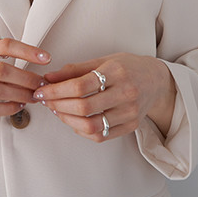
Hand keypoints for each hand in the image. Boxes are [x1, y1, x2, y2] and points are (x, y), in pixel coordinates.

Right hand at [0, 42, 50, 134]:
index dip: (26, 50)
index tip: (45, 58)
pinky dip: (9, 108)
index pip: (3, 45)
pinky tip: (19, 106)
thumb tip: (38, 60)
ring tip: (33, 97)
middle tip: (41, 84)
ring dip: (20, 94)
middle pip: (1, 69)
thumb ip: (3, 59)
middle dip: (26, 78)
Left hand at [35, 52, 176, 144]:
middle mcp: (126, 93)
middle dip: (58, 106)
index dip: (56, 90)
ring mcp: (130, 113)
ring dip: (67, 120)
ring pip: (91, 125)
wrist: (157, 81)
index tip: (41, 91)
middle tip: (45, 102)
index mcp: (117, 72)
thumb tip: (48, 78)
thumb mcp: (103, 60)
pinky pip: (101, 136)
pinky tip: (73, 121)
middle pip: (84, 107)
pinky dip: (82, 131)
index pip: (80, 85)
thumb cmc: (127, 67)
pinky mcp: (131, 126)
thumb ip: (75, 70)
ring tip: (57, 111)